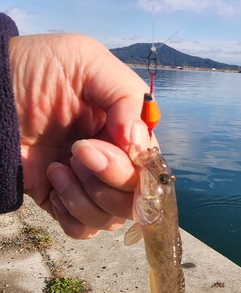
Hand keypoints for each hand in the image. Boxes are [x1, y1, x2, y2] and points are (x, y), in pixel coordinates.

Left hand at [9, 33, 157, 238]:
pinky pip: (84, 230)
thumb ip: (126, 97)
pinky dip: (72, 216)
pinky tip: (55, 186)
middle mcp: (115, 164)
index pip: (151, 170)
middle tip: (75, 150)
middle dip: (106, 179)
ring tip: (57, 167)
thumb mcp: (88, 62)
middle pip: (136, 201)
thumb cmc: (36, 69)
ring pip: (112, 220)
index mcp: (128, 134)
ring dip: (85, 197)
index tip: (96, 146)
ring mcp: (90, 186)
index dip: (133, 169)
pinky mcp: (64, 203)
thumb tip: (139, 145)